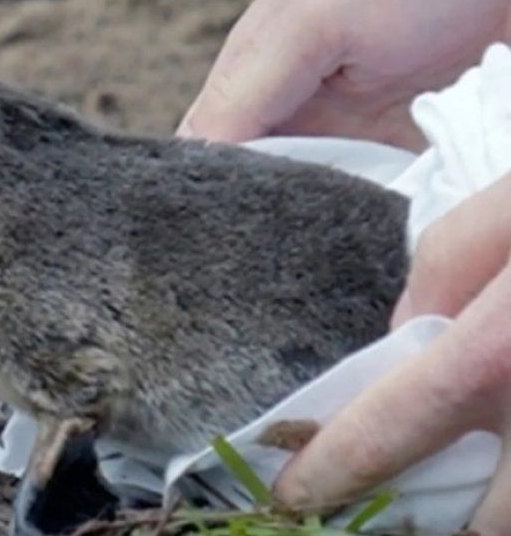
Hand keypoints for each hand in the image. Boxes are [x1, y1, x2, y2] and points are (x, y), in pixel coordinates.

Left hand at [272, 175, 510, 530]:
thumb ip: (443, 274)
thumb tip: (405, 339)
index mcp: (506, 345)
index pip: (397, 427)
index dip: (337, 467)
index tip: (296, 494)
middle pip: (489, 520)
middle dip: (437, 529)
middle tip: (394, 518)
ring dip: (496, 519)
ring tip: (456, 507)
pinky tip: (505, 478)